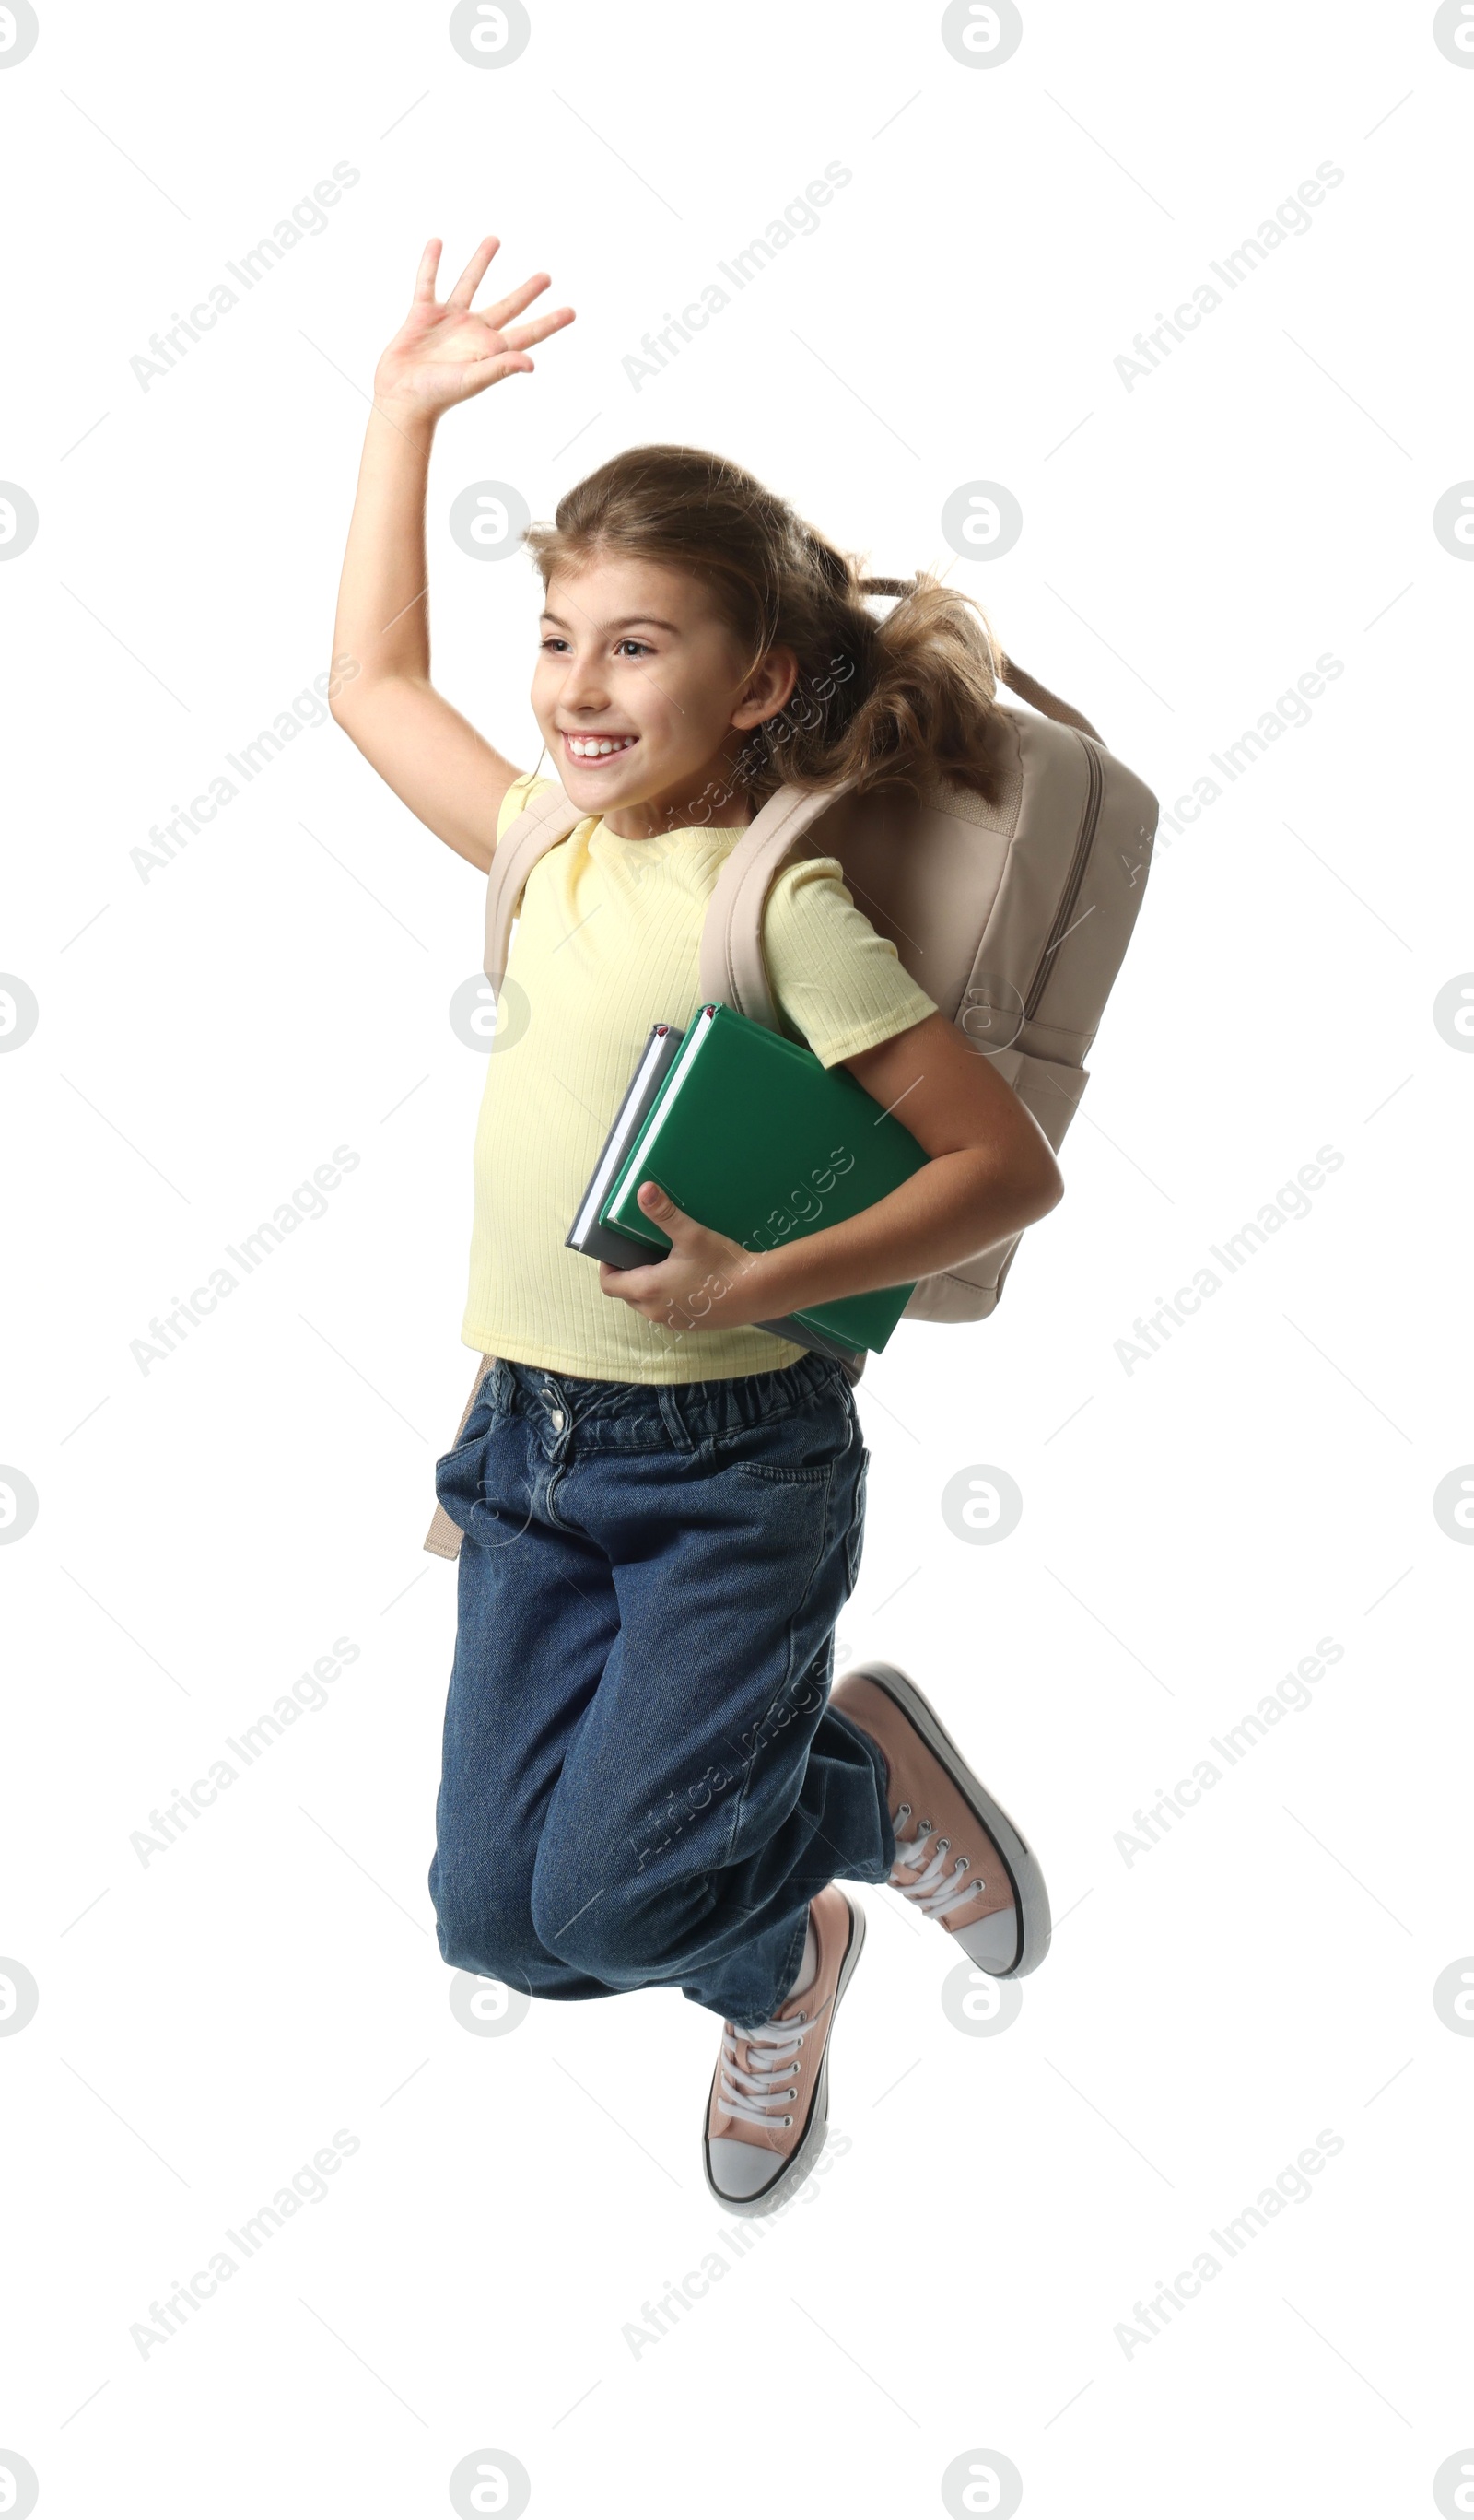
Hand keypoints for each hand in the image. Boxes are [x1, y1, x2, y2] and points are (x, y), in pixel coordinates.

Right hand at [372, 235, 574, 423]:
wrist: (401, 398)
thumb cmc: (437, 396)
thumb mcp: (472, 380)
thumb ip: (500, 368)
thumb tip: (531, 363)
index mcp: (490, 349)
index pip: (528, 332)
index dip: (550, 323)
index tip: (572, 312)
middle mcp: (473, 332)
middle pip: (508, 305)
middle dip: (527, 291)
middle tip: (547, 276)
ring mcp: (449, 321)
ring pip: (469, 283)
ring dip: (481, 262)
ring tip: (495, 239)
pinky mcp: (422, 314)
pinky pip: (428, 282)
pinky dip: (431, 263)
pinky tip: (437, 242)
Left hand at [598, 1180, 772, 1336]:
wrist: (761, 1291)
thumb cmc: (723, 1264)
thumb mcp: (691, 1234)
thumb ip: (664, 1213)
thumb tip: (643, 1190)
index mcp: (648, 1290)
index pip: (609, 1284)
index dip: (607, 1267)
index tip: (616, 1249)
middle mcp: (656, 1312)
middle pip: (626, 1295)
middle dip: (628, 1274)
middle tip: (641, 1250)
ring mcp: (674, 1322)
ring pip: (647, 1304)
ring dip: (648, 1286)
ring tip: (664, 1262)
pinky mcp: (691, 1325)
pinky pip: (667, 1311)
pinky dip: (667, 1296)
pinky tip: (686, 1278)